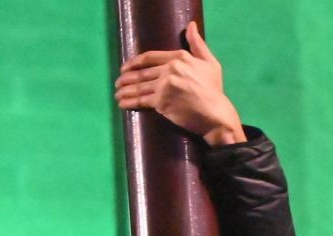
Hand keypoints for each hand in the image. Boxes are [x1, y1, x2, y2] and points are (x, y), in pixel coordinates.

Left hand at [114, 21, 246, 145]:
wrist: (215, 114)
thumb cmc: (213, 90)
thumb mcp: (209, 62)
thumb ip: (198, 44)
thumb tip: (191, 25)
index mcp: (179, 57)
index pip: (150, 57)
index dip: (134, 62)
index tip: (125, 67)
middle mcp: (170, 69)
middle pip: (142, 73)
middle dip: (126, 78)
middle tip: (117, 83)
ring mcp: (164, 85)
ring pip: (139, 87)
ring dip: (125, 91)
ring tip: (117, 94)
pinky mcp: (161, 102)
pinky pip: (141, 101)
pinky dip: (129, 102)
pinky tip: (122, 104)